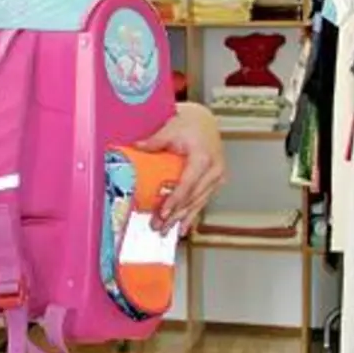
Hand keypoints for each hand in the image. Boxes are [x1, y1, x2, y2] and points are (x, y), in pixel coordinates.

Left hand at [136, 101, 225, 230]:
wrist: (206, 121)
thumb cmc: (190, 124)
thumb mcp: (171, 128)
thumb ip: (155, 140)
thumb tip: (137, 147)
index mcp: (204, 158)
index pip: (187, 184)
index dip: (175, 200)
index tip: (164, 213)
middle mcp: (214, 170)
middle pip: (192, 198)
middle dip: (175, 215)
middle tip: (158, 227)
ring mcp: (216, 178)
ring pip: (198, 203)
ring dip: (181, 219)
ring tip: (166, 231)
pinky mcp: (215, 182)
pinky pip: (202, 201)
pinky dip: (191, 215)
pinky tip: (183, 228)